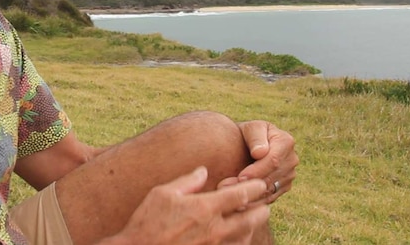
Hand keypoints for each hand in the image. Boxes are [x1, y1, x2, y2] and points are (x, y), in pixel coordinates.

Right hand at [107, 167, 269, 244]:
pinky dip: (239, 241)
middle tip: (263, 203)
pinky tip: (235, 236)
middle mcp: (214, 229)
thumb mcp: (162, 194)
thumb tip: (203, 171)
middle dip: (261, 209)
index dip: (255, 187)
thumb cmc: (146, 222)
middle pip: (252, 218)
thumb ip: (187, 182)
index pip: (240, 194)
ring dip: (251, 227)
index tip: (260, 183)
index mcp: (204, 208)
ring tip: (250, 220)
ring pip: (246, 237)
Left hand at [229, 121, 297, 202]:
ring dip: (250, 196)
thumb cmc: (247, 133)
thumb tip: (260, 153)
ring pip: (270, 190)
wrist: (247, 145)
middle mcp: (292, 159)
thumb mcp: (250, 128)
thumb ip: (255, 137)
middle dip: (250, 184)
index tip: (240, 177)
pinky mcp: (283, 187)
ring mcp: (289, 175)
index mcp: (286, 141)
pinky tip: (237, 203)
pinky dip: (254, 202)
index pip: (273, 160)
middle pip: (272, 177)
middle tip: (228, 189)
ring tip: (230, 195)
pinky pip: (270, 198)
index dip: (257, 171)